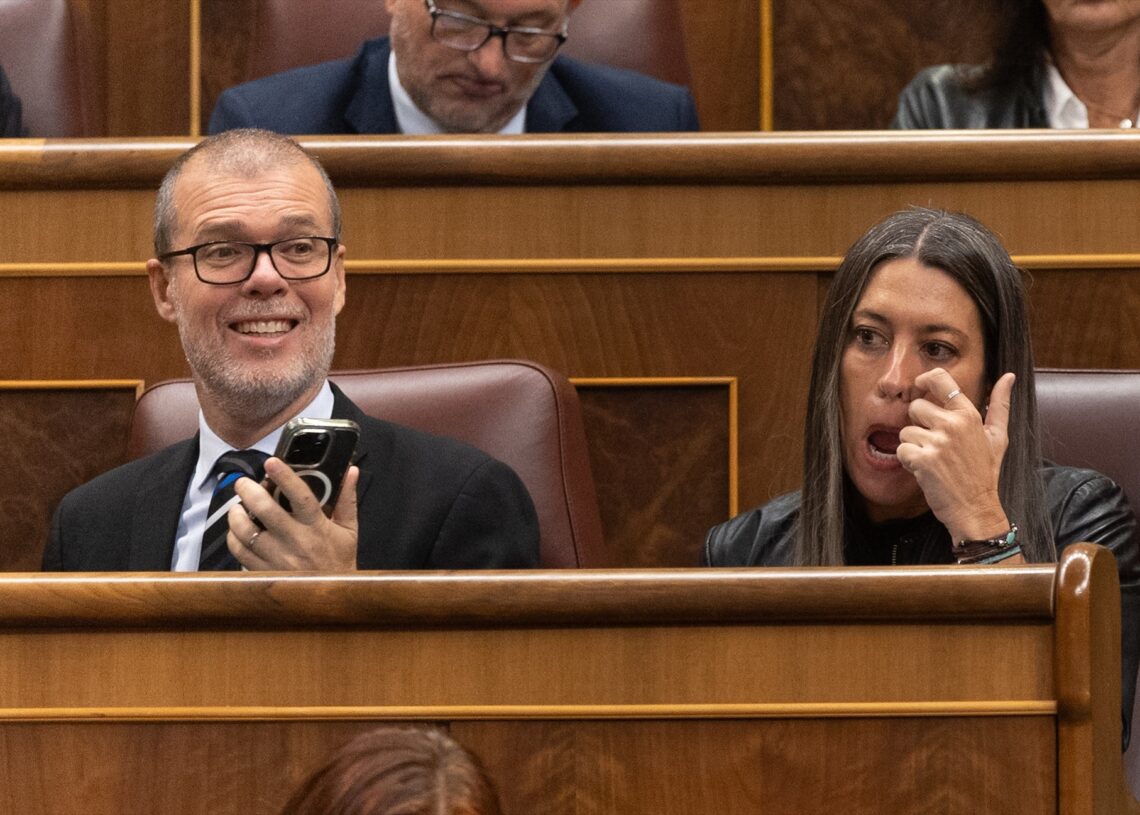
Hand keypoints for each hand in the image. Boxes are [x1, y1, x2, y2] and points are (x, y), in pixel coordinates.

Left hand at [225, 457, 359, 570]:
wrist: (331, 598)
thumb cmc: (339, 560)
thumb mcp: (349, 530)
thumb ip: (347, 499)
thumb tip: (350, 470)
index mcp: (317, 527)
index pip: (301, 497)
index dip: (285, 477)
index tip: (271, 462)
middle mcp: (295, 541)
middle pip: (265, 510)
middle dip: (248, 491)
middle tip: (242, 482)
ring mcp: (276, 558)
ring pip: (245, 531)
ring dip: (236, 514)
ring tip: (237, 507)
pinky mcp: (263, 572)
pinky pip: (239, 552)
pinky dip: (233, 537)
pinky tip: (237, 530)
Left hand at [896, 369, 1014, 542]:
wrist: (976, 509)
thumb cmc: (985, 472)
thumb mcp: (998, 437)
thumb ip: (1000, 404)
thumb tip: (1009, 376)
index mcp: (969, 415)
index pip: (940, 380)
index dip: (924, 380)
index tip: (920, 386)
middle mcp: (953, 425)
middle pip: (915, 407)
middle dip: (918, 425)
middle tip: (934, 442)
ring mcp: (938, 442)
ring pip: (905, 431)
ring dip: (913, 446)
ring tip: (933, 459)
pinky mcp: (923, 460)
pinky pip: (901, 450)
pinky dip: (908, 461)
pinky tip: (925, 470)